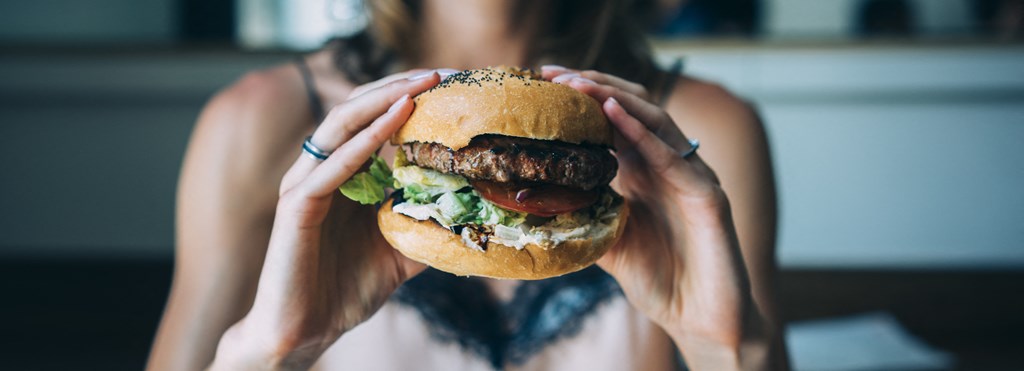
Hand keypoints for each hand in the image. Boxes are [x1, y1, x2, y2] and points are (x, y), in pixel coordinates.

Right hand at [209, 71, 442, 369]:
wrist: (305, 331)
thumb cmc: (345, 289)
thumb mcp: (403, 251)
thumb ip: (428, 225)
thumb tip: (474, 215)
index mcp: (342, 174)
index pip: (373, 119)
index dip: (409, 97)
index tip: (452, 86)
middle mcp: (320, 170)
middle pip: (357, 109)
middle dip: (399, 86)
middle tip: (442, 74)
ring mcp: (305, 184)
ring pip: (341, 125)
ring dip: (384, 100)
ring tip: (422, 85)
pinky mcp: (297, 207)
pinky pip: (333, 165)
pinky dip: (366, 140)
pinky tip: (397, 120)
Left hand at [543, 66, 771, 368]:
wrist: (701, 322)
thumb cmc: (661, 283)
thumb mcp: (608, 244)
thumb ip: (583, 217)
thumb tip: (532, 203)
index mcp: (645, 174)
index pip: (613, 122)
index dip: (582, 99)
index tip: (543, 83)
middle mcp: (669, 167)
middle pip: (633, 109)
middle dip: (594, 86)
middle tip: (553, 75)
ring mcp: (691, 177)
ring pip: (655, 121)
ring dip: (614, 98)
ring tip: (578, 85)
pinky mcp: (708, 196)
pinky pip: (674, 156)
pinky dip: (643, 132)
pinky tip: (613, 114)